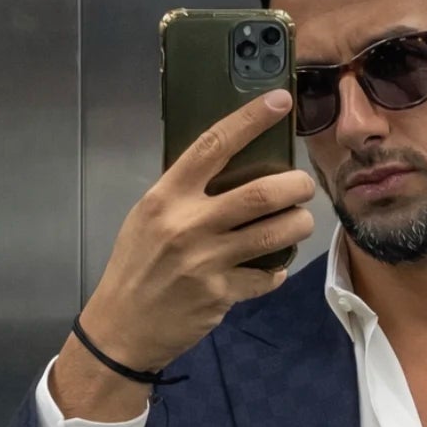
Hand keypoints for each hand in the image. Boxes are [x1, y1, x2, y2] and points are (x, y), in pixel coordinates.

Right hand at [56, 90, 314, 411]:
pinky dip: (276, 272)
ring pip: (275, 234)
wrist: (122, 326)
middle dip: (296, 186)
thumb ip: (185, 193)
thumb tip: (231, 166)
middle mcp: (188, 224)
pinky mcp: (221, 295)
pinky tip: (272, 269)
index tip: (279, 100)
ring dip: (299, 225)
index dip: (250, 119)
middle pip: (260, 193)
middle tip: (304, 186)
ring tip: (300, 222)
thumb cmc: (136, 266)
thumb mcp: (148, 218)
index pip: (213, 145)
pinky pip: (266, 277)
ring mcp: (206, 261)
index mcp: (167, 196)